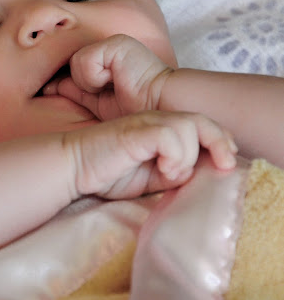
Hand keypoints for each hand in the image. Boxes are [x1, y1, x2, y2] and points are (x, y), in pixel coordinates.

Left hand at [44, 35, 171, 119]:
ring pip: (76, 63)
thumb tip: (50, 87)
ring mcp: (112, 44)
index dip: (64, 82)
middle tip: (102, 92)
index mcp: (106, 61)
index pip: (73, 67)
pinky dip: (95, 77)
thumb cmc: (137, 111)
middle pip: (71, 65)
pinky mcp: (115, 44)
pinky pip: (85, 61)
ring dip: (90, 82)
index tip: (61, 95)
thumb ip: (76, 92)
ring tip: (113, 87)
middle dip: (80, 83)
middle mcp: (108, 48)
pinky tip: (115, 81)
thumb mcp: (99, 104)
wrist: (163, 107)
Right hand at [64, 110, 237, 199]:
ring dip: (187, 157)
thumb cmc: (108, 172)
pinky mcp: (136, 132)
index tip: (227, 162)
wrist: (73, 167)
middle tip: (225, 165)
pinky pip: (170, 137)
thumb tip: (197, 176)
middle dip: (220, 141)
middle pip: (201, 121)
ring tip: (169, 174)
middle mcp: (157, 121)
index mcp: (162, 130)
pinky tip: (162, 170)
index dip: (219, 140)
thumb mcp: (149, 178)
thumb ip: (173, 173)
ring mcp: (146, 124)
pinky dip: (174, 156)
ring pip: (188, 128)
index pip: (200, 126)